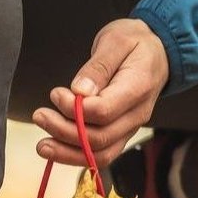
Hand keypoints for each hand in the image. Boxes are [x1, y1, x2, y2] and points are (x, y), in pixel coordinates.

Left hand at [34, 18, 166, 166]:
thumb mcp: (116, 41)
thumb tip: (79, 91)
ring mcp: (130, 127)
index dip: (75, 109)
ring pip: (101, 153)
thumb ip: (98, 67)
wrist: (157, 53)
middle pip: (101, 137)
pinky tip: (57, 150)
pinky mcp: (122, 132)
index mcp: (138, 88)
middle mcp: (137, 114)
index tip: (56, 94)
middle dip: (65, 132)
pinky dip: (77, 156)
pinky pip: (102, 153)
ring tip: (42, 145)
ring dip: (68, 152)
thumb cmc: (135, 43)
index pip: (105, 111)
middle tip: (40, 116)